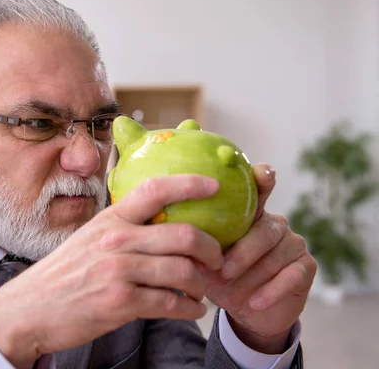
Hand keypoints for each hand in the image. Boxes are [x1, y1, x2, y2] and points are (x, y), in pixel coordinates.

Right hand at [0, 175, 223, 368]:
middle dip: (212, 249)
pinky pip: (171, 304)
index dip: (189, 183)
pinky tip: (192, 310)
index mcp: (110, 220)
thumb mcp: (89, 238)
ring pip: (183, 272)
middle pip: (183, 235)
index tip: (214, 185)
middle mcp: (116, 241)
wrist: (30, 309)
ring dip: (202, 284)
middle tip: (218, 258)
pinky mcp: (120, 303)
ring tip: (203, 290)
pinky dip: (190, 309)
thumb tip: (160, 221)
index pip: (155, 190)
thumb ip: (122, 228)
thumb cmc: (64, 273)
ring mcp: (118, 272)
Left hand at [202, 164, 316, 353]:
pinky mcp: (306, 267)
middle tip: (223, 269)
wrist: (248, 311)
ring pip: (277, 253)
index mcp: (251, 215)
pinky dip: (270, 290)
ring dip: (253, 273)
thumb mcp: (205, 265)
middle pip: (265, 228)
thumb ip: (197, 250)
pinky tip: (254, 301)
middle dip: (243, 250)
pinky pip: (291, 276)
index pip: (260, 190)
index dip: (263, 177)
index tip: (261, 172)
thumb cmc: (222, 279)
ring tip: (232, 287)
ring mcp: (294, 244)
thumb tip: (177, 240)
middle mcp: (275, 223)